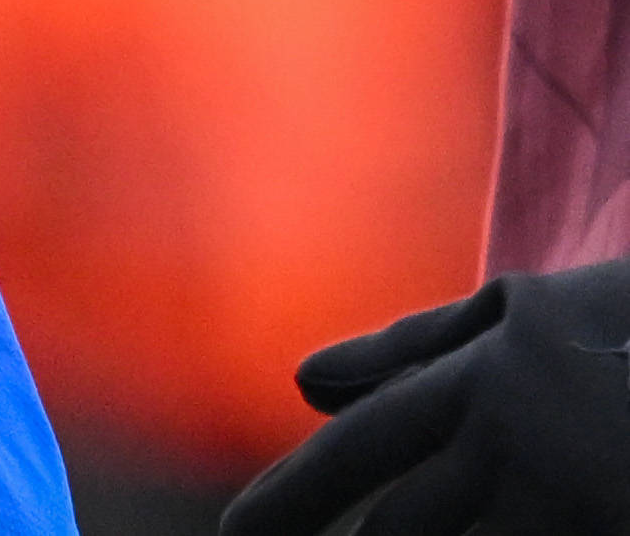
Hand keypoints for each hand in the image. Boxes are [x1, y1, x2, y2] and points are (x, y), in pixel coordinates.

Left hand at [220, 255, 629, 535]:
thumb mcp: (525, 315)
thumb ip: (416, 347)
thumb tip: (303, 385)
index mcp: (485, 378)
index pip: (365, 447)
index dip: (296, 495)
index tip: (236, 534)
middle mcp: (521, 440)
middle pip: (408, 526)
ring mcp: (575, 494)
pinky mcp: (607, 515)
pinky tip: (503, 531)